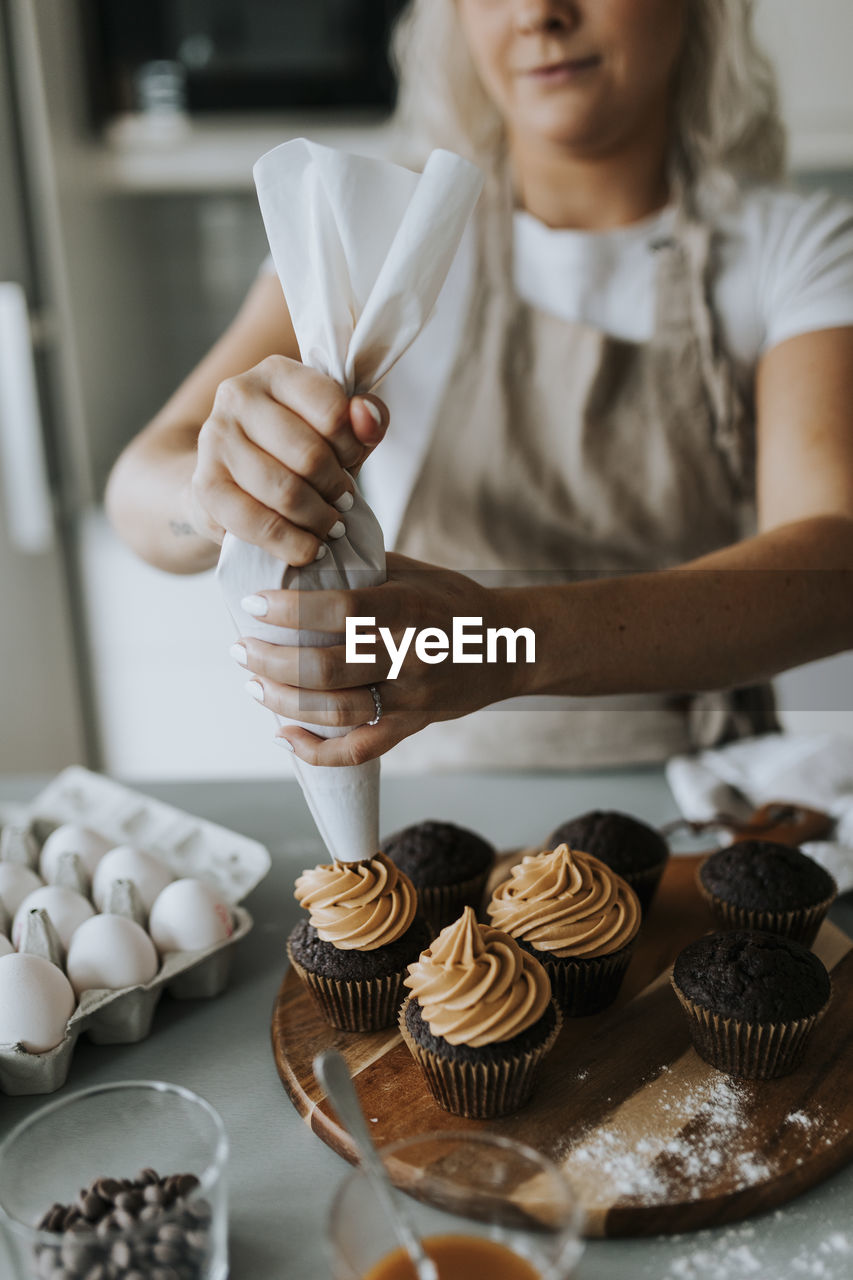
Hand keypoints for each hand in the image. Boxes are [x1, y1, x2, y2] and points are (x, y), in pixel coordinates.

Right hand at [187, 356, 387, 564]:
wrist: (228, 481)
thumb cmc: (291, 453)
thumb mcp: (337, 432)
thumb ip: (365, 421)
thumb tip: (369, 418)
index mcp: (276, 372)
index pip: (333, 411)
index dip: (353, 447)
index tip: (350, 461)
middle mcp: (238, 395)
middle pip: (310, 456)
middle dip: (336, 488)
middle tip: (343, 501)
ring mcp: (215, 439)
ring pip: (285, 492)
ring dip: (318, 519)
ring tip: (329, 526)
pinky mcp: (205, 485)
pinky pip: (258, 524)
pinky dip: (293, 544)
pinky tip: (310, 549)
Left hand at [231, 554, 529, 764]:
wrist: (511, 645)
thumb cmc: (454, 601)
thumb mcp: (414, 572)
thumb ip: (361, 568)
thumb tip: (296, 555)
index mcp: (409, 609)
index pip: (339, 610)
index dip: (289, 611)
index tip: (252, 605)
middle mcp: (411, 655)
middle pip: (327, 667)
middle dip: (271, 661)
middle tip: (240, 649)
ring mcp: (413, 697)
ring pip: (335, 710)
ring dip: (282, 700)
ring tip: (253, 684)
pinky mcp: (413, 726)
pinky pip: (358, 751)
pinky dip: (315, 750)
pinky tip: (284, 735)